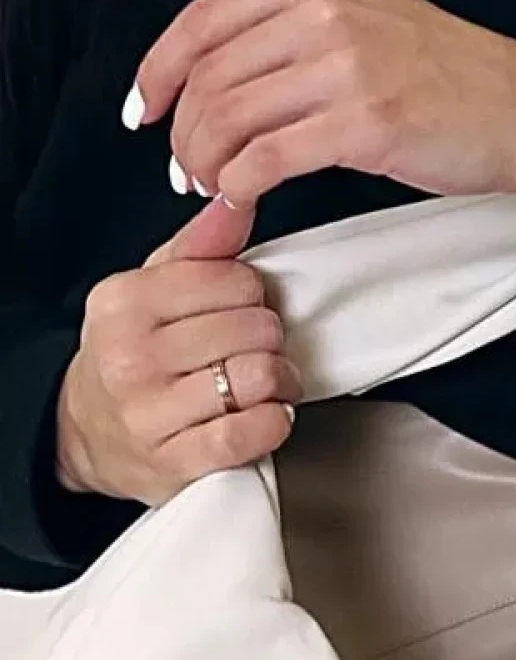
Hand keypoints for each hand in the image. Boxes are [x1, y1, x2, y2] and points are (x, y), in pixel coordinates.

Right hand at [55, 198, 304, 505]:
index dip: (254, 293)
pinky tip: (266, 414)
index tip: (243, 307)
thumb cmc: (132, 355)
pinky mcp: (177, 461)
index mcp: (124, 302)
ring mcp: (150, 413)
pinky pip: (253, 431)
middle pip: (255, 328)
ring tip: (269, 383)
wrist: (90, 434)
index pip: (235, 279)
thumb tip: (237, 198)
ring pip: (260, 377)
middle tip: (259, 348)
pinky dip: (275, 421)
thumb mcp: (152, 289)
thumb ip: (201, 245)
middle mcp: (131, 357)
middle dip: (270, 338)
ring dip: (282, 381)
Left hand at [124, 0, 515, 211]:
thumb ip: (301, 32)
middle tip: (184, 172)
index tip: (145, 111)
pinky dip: (241, 185)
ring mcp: (346, 64)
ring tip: (213, 189)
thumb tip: (227, 76)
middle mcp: (327, 9)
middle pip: (210, 74)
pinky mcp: (365, 122)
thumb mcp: (370, 23)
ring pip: (230, 117)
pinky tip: (243, 200)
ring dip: (207, 163)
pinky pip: (268, 158)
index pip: (204, 19)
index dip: (159, 70)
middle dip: (183, 133)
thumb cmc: (457, 83)